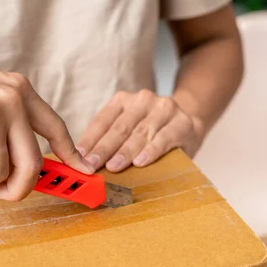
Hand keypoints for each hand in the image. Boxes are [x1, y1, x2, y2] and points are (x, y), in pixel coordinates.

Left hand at [76, 89, 204, 171]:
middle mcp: (142, 100)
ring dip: (125, 152)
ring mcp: (163, 109)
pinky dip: (151, 151)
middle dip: (103, 149)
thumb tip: (82, 162)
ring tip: (113, 167)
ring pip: (140, 133)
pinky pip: (164, 139)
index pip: (102, 121)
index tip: (78, 157)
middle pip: (119, 128)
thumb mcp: (127, 129)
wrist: (188, 123)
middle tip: (91, 166)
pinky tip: (140, 162)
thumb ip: (108, 140)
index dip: (89, 140)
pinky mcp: (181, 123)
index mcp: (123, 100)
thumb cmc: (150, 131)